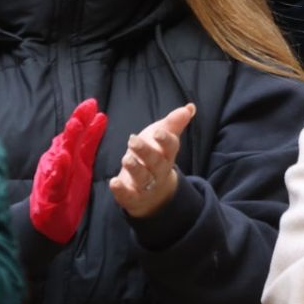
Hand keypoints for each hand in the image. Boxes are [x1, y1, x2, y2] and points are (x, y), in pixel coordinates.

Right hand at [30, 99, 107, 243]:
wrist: (47, 222)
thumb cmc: (64, 191)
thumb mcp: (81, 164)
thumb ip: (87, 143)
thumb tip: (94, 120)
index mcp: (70, 156)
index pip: (78, 135)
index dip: (85, 119)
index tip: (94, 103)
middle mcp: (60, 163)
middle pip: (69, 139)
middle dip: (78, 122)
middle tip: (87, 106)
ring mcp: (54, 177)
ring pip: (61, 155)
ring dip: (68, 140)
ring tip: (76, 125)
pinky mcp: (51, 193)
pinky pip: (55, 180)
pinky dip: (58, 169)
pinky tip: (63, 159)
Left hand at [109, 103, 194, 218]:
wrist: (153, 192)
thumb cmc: (156, 156)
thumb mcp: (163, 138)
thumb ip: (174, 123)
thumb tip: (190, 107)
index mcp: (167, 154)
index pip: (170, 147)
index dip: (165, 140)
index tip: (158, 132)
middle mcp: (159, 170)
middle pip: (155, 162)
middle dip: (145, 151)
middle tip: (133, 140)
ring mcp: (146, 185)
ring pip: (143, 178)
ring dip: (135, 169)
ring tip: (126, 159)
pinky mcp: (132, 196)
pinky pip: (128, 195)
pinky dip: (121, 190)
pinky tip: (113, 183)